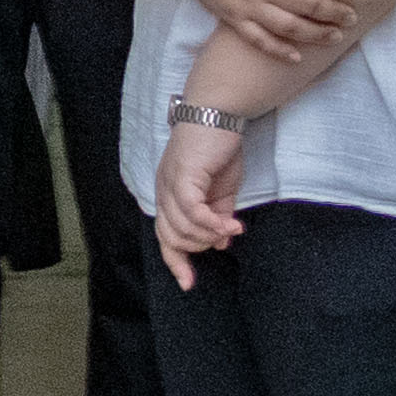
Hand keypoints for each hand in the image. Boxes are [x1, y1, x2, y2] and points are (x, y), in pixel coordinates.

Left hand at [150, 115, 245, 281]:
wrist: (218, 112)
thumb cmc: (219, 148)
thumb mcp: (222, 190)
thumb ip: (219, 215)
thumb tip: (222, 242)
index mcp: (169, 195)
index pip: (164, 236)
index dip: (174, 262)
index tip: (188, 283)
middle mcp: (163, 191)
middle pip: (171, 237)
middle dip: (198, 247)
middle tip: (223, 239)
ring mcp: (169, 183)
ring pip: (182, 228)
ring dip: (209, 235)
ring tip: (231, 227)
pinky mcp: (183, 176)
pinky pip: (192, 212)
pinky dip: (211, 224)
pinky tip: (231, 224)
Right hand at [188, 0, 357, 58]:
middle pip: (306, 4)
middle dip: (334, 12)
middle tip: (352, 17)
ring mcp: (246, 4)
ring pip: (287, 26)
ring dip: (315, 34)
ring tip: (335, 36)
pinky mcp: (232, 17)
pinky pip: (257, 39)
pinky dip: (277, 50)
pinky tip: (296, 57)